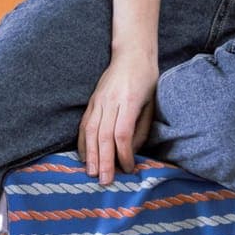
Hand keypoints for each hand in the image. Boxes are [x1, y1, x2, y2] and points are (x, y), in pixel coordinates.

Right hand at [77, 52, 157, 185]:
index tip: (128, 169)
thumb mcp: (151, 104)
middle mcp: (111, 101)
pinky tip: (84, 156)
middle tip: (104, 180)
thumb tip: (131, 152)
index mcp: (130, 101)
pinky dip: (83, 142)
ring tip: (91, 173)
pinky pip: (85, 124)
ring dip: (90, 154)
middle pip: (104, 135)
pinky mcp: (92, 101)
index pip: (123, 134)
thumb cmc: (147, 80)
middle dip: (104, 160)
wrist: (132, 54)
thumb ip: (141, 129)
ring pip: (91, 131)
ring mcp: (98, 100)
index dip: (124, 154)